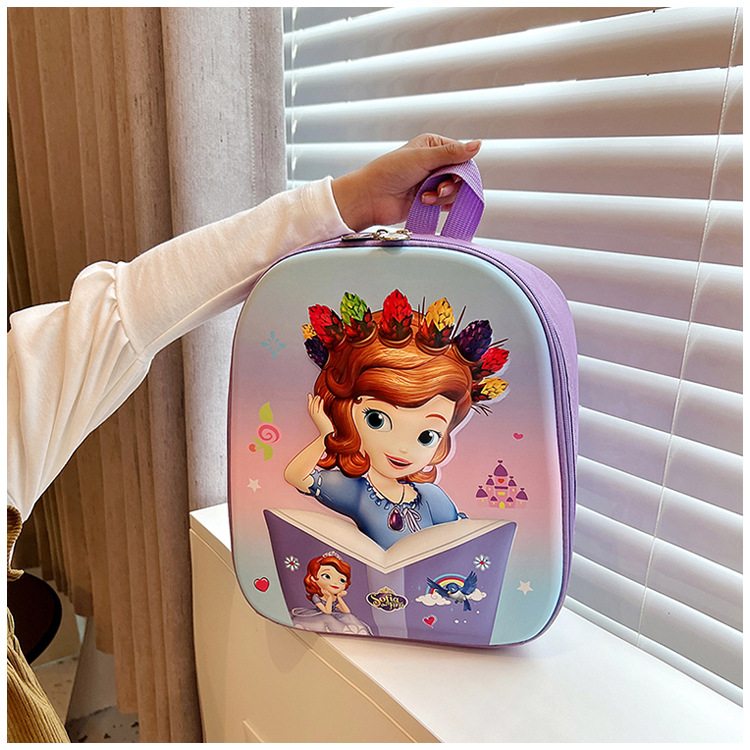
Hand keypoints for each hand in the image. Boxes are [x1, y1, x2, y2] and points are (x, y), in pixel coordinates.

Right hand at [308, 393, 333, 436]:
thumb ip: (321, 416)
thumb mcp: (322, 420)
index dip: (309, 401)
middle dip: (311, 399)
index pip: (309, 407)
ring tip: (318, 396)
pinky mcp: (321, 416)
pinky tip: (322, 400)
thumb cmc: (326, 428)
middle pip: (310, 405)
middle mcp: (314, 416)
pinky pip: (319, 408)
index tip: (310, 396)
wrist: (326, 434)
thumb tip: (322, 413)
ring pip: (314, 406)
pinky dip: (320, 403)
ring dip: (316, 400)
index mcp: (313, 416)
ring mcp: (317, 416)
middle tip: (311, 394)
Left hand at [331, 133, 481, 230]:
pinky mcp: (428, 200)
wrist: (370, 197)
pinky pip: (446, 204)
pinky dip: (439, 205)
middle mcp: (434, 163)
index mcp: (433, 146)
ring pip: (454, 191)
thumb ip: (451, 153)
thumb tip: (478, 144)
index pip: (461, 155)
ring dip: (443, 196)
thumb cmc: (388, 172)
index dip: (461, 167)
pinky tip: (425, 203)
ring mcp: (431, 182)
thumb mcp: (422, 158)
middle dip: (451, 184)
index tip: (453, 175)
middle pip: (460, 175)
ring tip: (426, 197)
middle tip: (438, 188)